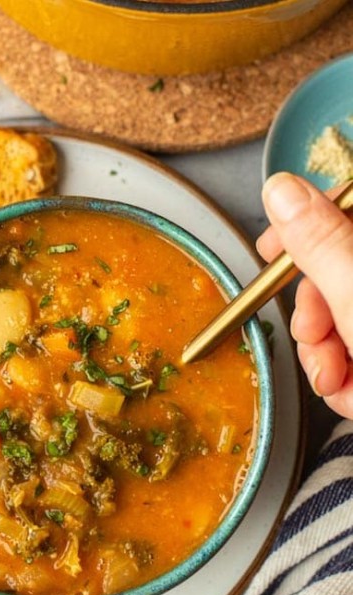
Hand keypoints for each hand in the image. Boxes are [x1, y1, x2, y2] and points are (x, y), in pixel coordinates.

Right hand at [257, 172, 352, 418]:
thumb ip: (320, 243)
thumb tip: (283, 190)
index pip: (352, 207)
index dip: (304, 225)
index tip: (271, 249)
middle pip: (340, 270)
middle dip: (316, 314)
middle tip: (314, 337)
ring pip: (343, 318)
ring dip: (327, 356)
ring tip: (339, 382)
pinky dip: (348, 380)